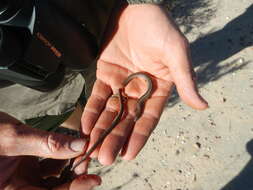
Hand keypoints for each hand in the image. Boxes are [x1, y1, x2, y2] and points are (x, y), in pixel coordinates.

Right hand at [0, 112, 100, 189]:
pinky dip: (60, 158)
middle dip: (74, 178)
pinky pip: (49, 168)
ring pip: (54, 180)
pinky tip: (67, 147)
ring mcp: (23, 179)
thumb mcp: (14, 138)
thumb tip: (80, 145)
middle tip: (87, 161)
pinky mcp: (27, 167)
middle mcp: (18, 188)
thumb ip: (48, 143)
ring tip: (79, 151)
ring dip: (70, 167)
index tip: (94, 180)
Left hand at [81, 4, 207, 165]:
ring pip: (111, 111)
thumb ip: (185, 78)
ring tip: (92, 148)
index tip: (129, 155)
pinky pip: (97, 96)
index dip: (139, 137)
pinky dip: (91, 110)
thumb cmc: (158, 27)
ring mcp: (121, 83)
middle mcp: (140, 90)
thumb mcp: (176, 51)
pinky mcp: (105, 74)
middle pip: (127, 119)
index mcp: (159, 89)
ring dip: (102, 129)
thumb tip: (202, 106)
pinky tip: (86, 126)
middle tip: (105, 158)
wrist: (133, 8)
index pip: (148, 118)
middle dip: (116, 138)